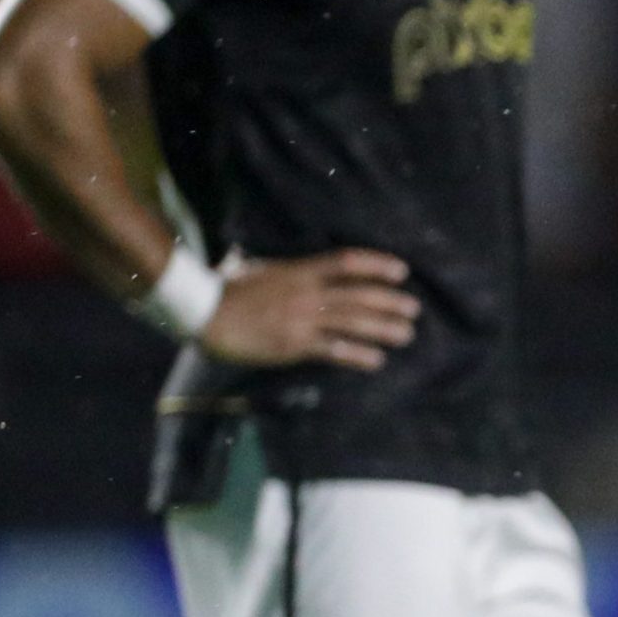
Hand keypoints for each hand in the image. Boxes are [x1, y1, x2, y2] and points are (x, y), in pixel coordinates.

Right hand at [197, 249, 420, 370]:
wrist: (203, 311)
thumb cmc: (225, 286)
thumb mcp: (254, 264)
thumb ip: (276, 263)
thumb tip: (274, 255)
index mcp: (300, 270)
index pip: (347, 262)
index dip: (377, 265)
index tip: (401, 271)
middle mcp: (307, 293)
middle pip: (359, 295)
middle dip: (390, 302)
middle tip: (414, 308)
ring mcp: (302, 319)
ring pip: (353, 322)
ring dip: (383, 329)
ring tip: (406, 334)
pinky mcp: (293, 345)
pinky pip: (333, 350)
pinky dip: (357, 355)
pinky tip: (376, 360)